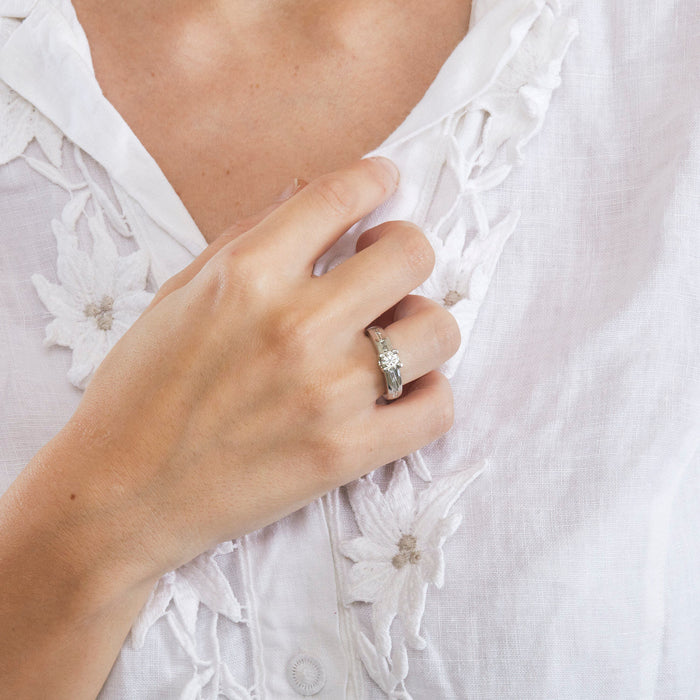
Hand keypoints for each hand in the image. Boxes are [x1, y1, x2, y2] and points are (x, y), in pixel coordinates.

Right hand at [56, 156, 460, 587]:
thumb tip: (306, 190)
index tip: (384, 181)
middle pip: (410, 254)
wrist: (123, 492)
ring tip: (392, 337)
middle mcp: (296, 324)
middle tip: (384, 269)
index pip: (341, 194)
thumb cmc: (140, 390)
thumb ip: (246, 235)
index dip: (375, 178)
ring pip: (438, 329)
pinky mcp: (346, 453)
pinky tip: (400, 391)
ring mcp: (328, 392)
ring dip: (423, 324)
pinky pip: (436, 408)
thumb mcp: (179, 293)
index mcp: (248, 274)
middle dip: (405, 248)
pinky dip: (429, 393)